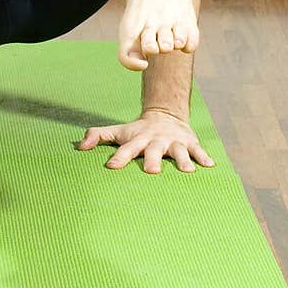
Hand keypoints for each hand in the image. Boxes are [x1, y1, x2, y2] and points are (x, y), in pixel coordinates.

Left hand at [76, 109, 214, 172]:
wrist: (165, 115)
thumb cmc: (137, 131)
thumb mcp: (118, 132)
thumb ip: (97, 136)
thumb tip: (78, 147)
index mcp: (138, 139)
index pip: (126, 149)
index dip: (119, 157)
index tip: (112, 166)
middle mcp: (156, 140)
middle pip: (154, 150)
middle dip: (153, 159)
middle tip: (151, 171)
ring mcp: (173, 141)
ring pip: (178, 151)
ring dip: (182, 160)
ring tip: (187, 171)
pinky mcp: (189, 142)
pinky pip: (198, 150)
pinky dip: (203, 157)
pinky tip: (209, 166)